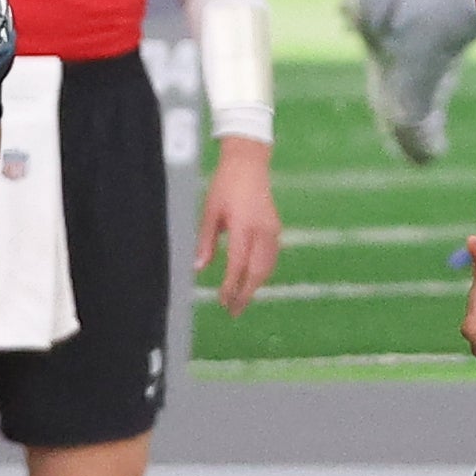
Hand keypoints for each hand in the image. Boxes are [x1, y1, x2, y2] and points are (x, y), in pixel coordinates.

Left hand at [195, 137, 281, 314]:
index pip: (238, 264)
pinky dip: (262, 273)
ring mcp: (273, 231)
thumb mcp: (210, 211)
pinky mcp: (276, 229)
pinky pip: (271, 258)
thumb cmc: (225, 185)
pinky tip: (252, 280)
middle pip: (257, 272)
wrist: (249, 164)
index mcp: (244, 226)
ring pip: (267, 267)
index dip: (231, 286)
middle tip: (234, 311)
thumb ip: (206, 241)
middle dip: (246, 294)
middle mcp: (262, 231)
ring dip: (255, 286)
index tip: (223, 302)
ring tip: (241, 300)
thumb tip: (199, 268)